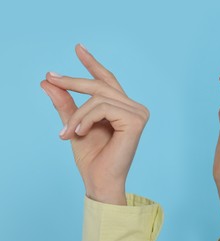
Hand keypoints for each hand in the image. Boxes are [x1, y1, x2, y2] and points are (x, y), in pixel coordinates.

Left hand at [41, 44, 148, 204]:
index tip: (78, 48)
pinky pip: (103, 108)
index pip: (107, 80)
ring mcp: (138, 113)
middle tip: (50, 79)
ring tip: (66, 132)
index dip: (92, 64)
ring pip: (98, 98)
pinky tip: (80, 133)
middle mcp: (135, 107)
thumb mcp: (73, 124)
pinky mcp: (136, 120)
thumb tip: (47, 81)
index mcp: (123, 108)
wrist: (99, 180)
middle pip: (100, 85)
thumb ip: (65, 104)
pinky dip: (85, 119)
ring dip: (76, 114)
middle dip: (73, 82)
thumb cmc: (92, 158)